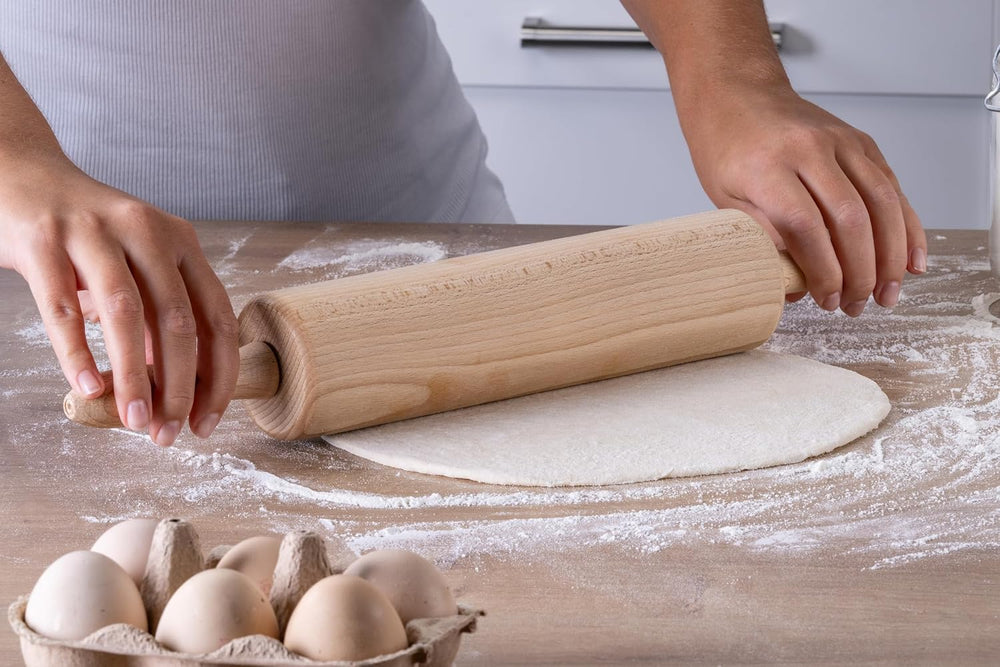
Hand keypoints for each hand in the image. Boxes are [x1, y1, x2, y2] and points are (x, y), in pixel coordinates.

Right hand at [0, 155, 239, 444]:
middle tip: (167, 433)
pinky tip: (88, 388)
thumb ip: (160, 316)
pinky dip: (78, 352)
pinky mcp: (43, 241)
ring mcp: (94, 232)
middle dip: (179, 387)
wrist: (22, 175)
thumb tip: (179, 387)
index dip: (219, 375)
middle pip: (179, 321)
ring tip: (135, 421)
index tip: (208, 421)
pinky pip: (63, 307)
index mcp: (181, 242)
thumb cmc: (89, 237)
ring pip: (127, 315)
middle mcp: (146, 231)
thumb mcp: (139, 265)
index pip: (218, 317)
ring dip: (135, 376)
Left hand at [681, 84, 926, 315]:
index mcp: (767, 166)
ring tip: (887, 294)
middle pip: (850, 217)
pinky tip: (911, 260)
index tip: (826, 298)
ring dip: (891, 255)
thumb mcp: (724, 199)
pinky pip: (891, 186)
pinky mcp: (861, 142)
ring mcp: (840, 142)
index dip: (823, 269)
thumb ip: (761, 240)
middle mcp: (809, 150)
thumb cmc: (726, 149)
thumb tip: (796, 287)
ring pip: (880, 202)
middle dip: (860, 271)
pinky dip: (906, 226)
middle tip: (856, 306)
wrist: (738, 94)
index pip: (805, 226)